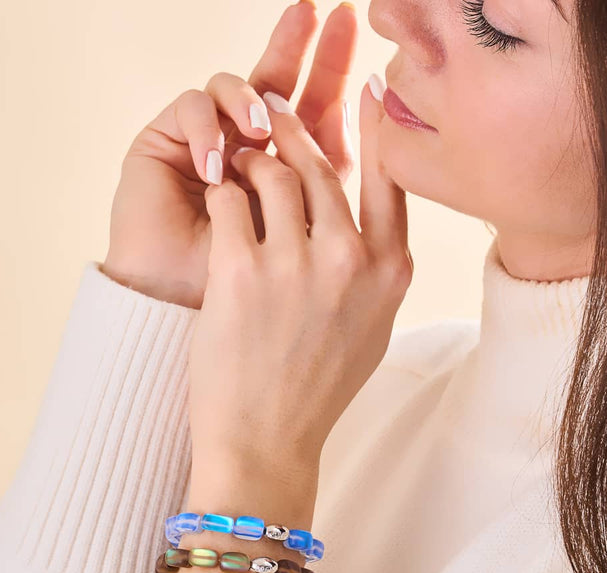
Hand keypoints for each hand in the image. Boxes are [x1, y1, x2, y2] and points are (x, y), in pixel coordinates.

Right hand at [101, 1, 357, 309]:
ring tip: (259, 133)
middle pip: (278, 84)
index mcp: (283, 177)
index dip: (337, 78)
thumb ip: (336, 198)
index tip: (361, 45)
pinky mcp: (164, 143)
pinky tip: (214, 166)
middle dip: (302, 47)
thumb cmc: (244, 303)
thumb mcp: (304, 246)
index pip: (315, 117)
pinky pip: (193, 106)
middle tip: (325, 13)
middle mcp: (246, 152)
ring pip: (236, 88)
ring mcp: (205, 144)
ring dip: (252, 101)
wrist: (177, 321)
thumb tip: (378, 138)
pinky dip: (208, 128)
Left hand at [187, 79, 412, 472]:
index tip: (363, 93)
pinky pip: (229, 200)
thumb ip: (377, 273)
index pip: (390, 176)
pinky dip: (221, 192)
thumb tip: (367, 224)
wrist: (266, 444)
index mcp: (391, 272)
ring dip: (251, 162)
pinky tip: (216, 198)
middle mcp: (351, 260)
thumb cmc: (314, 391)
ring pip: (273, 174)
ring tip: (237, 166)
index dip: (373, 129)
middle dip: (291, 137)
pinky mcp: (241, 272)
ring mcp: (296, 264)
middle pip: (321, 168)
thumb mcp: (370, 330)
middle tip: (270, 122)